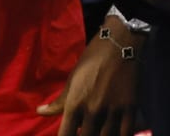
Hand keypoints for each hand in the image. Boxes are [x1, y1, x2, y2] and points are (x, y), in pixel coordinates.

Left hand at [39, 15, 143, 135]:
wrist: (119, 43)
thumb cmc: (92, 60)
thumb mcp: (72, 79)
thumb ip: (59, 101)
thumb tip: (40, 112)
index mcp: (74, 104)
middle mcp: (92, 110)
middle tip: (86, 132)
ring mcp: (112, 110)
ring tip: (100, 133)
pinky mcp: (130, 108)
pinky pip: (126, 133)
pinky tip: (118, 135)